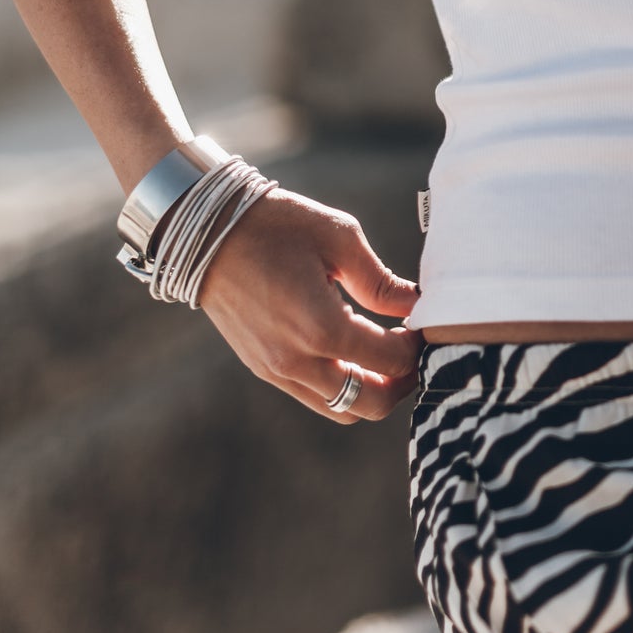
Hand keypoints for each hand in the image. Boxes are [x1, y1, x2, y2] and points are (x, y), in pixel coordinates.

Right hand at [195, 186, 423, 422]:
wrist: (207, 231)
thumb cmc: (278, 224)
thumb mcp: (340, 238)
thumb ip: (382, 281)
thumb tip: (420, 304)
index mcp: (321, 328)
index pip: (391, 361)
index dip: (417, 347)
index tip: (425, 323)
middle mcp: (297, 361)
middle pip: (370, 404)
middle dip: (401, 381)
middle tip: (411, 349)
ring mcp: (276, 370)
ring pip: (341, 409)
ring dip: (371, 389)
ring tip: (384, 352)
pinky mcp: (262, 368)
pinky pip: (314, 396)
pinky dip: (341, 384)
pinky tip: (351, 347)